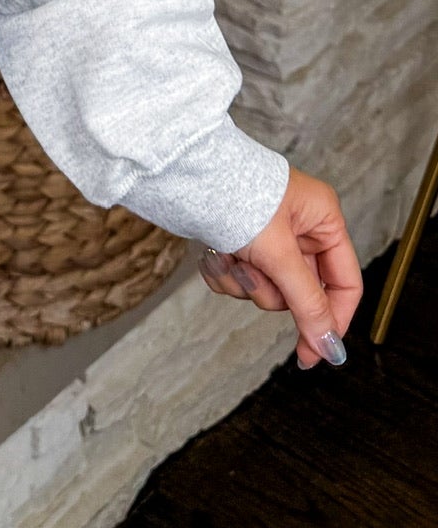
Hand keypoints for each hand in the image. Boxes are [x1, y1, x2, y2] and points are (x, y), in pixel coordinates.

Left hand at [200, 166, 361, 369]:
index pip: (345, 283)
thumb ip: (307, 302)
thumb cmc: (236, 195)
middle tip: (252, 273)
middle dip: (271, 290)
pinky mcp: (239, 241)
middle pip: (301, 291)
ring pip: (267, 289)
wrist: (183, 173)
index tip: (313, 354)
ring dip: (244, 280)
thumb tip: (330, 347)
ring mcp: (268, 236)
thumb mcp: (278, 253)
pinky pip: (241, 279)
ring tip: (229, 253)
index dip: (332, 321)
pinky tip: (214, 252)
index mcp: (323, 219)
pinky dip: (226, 273)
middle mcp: (299, 226)